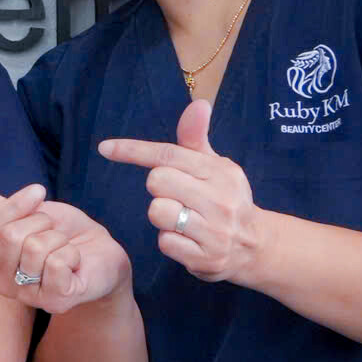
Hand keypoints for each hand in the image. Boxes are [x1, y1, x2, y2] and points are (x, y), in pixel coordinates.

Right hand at [0, 181, 131, 313]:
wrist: (101, 253)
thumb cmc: (64, 234)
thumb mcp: (31, 213)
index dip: (17, 204)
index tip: (39, 191)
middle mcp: (4, 283)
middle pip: (10, 237)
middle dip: (42, 222)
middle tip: (56, 231)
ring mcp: (29, 296)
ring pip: (35, 248)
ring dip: (59, 239)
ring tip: (66, 248)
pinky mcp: (55, 301)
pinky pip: (57, 263)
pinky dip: (72, 253)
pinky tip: (75, 264)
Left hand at [100, 100, 268, 284]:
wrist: (256, 245)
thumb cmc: (225, 197)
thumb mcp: (215, 166)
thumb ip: (196, 138)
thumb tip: (199, 103)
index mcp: (220, 172)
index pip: (169, 155)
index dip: (133, 150)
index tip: (105, 148)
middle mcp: (220, 200)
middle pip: (157, 181)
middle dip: (159, 187)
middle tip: (177, 195)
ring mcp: (215, 231)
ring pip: (158, 212)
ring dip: (162, 215)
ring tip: (183, 218)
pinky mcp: (206, 258)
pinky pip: (165, 242)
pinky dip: (170, 241)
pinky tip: (188, 239)